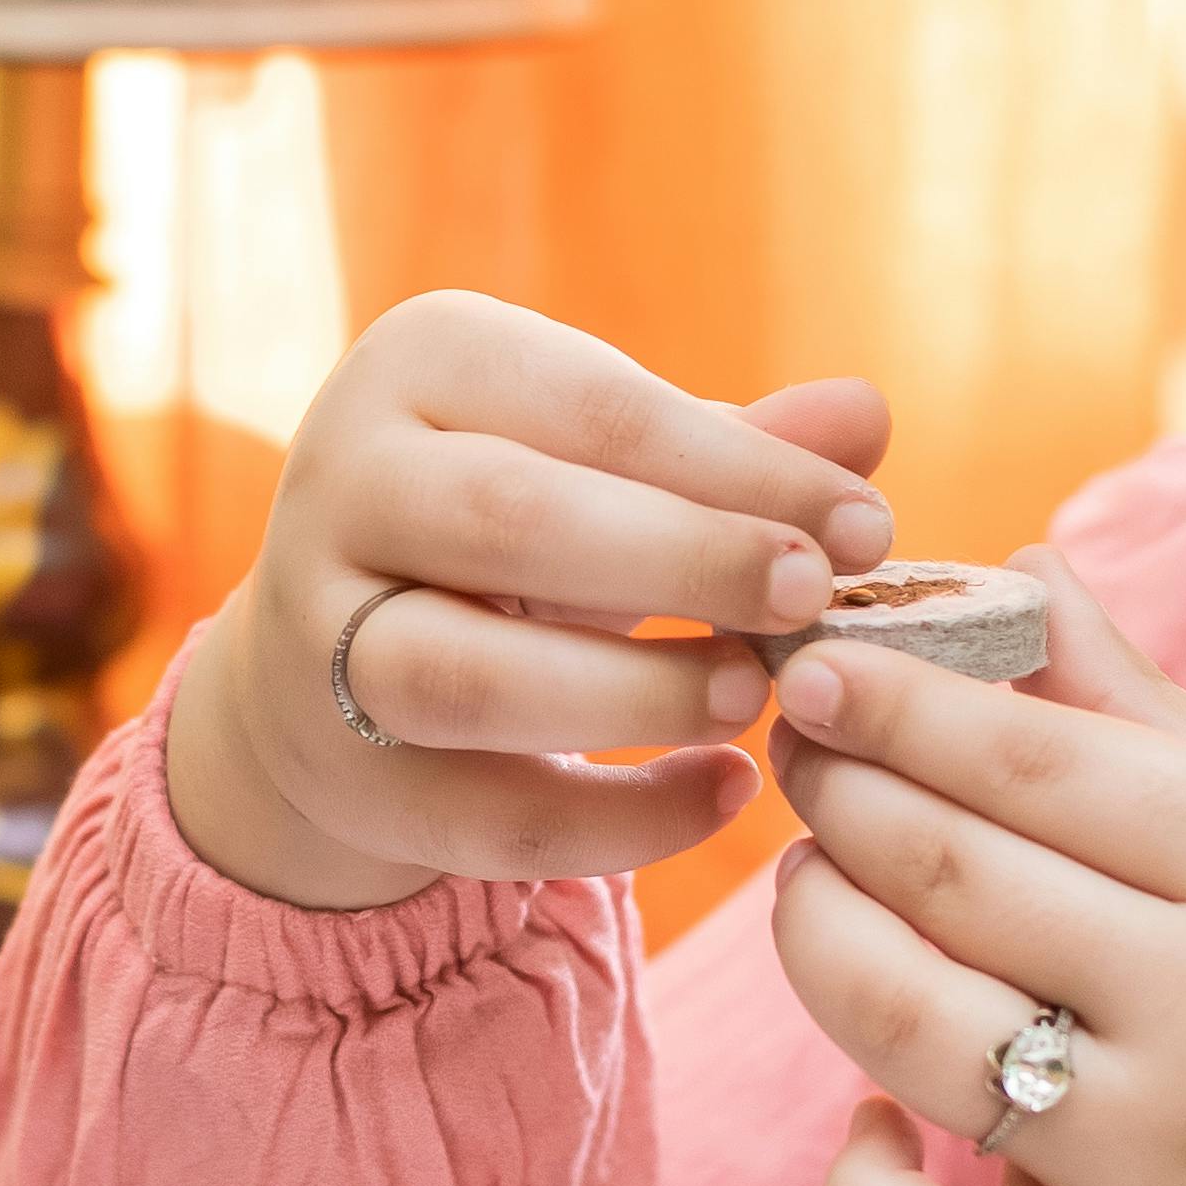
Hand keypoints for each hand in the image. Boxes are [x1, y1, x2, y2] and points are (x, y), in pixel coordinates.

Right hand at [162, 294, 897, 912]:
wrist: (330, 652)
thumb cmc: (517, 529)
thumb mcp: (612, 468)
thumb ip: (732, 450)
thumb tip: (866, 417)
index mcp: (423, 363)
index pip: (599, 409)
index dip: (745, 472)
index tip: (868, 530)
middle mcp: (343, 480)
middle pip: (514, 518)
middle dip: (685, 562)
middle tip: (809, 600)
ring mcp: (316, 634)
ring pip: (469, 676)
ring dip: (635, 695)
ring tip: (750, 700)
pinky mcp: (337, 770)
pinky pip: (483, 813)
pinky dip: (619, 822)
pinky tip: (721, 795)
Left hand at [764, 554, 1185, 1185]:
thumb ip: (1146, 713)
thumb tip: (1018, 566)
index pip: (1035, 759)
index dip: (898, 705)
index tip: (817, 667)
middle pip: (950, 875)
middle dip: (839, 800)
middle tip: (801, 762)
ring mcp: (1158, 1160)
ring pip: (906, 1028)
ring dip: (819, 943)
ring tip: (812, 894)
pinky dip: (858, 1184)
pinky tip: (872, 1121)